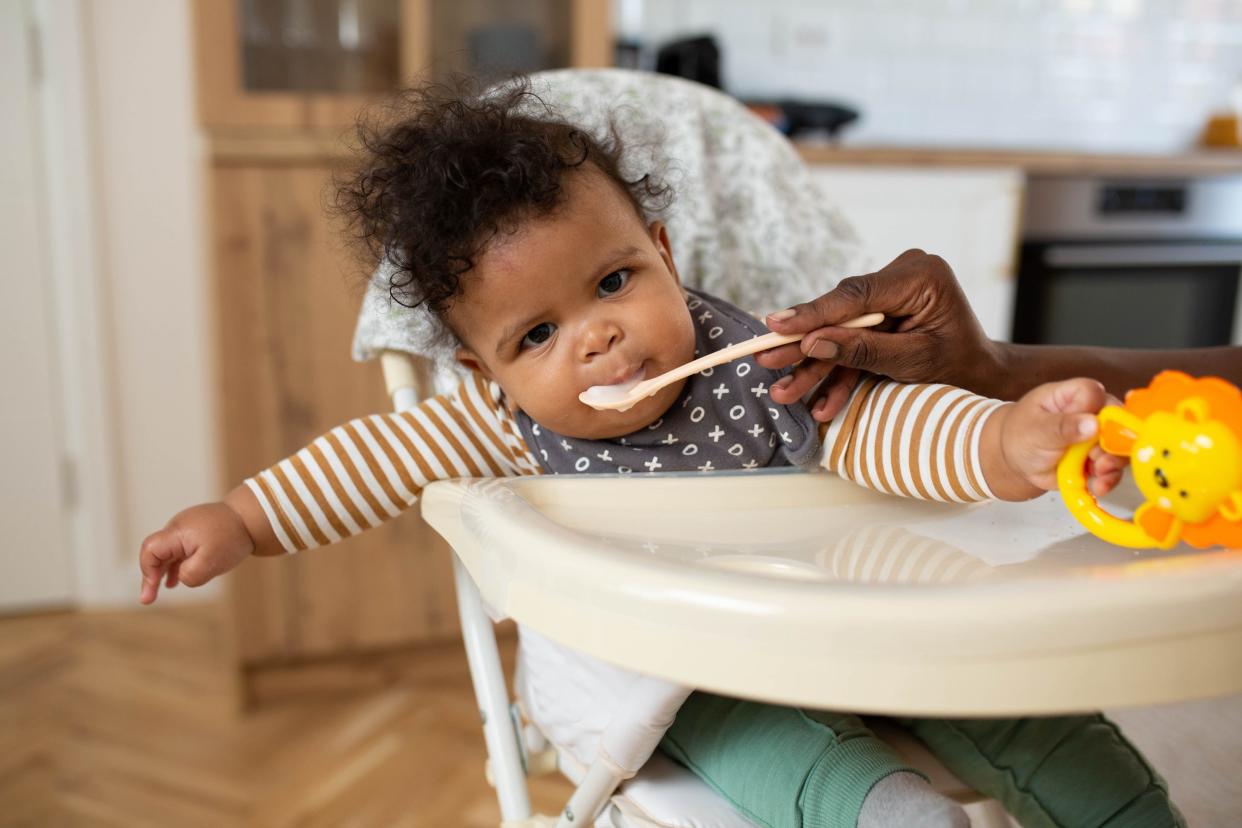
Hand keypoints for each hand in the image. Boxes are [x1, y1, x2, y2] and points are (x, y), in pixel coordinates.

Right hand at [138, 501, 255, 604]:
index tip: (152, 591)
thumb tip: (180, 578)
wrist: (253, 517)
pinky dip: (175, 565)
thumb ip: (190, 575)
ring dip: (162, 571)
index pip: (150, 550)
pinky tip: (175, 580)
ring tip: (160, 590)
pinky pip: (179, 549)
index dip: (147, 572)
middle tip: (148, 599)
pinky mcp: (196, 531)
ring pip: (167, 552)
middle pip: (155, 552)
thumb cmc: (232, 538)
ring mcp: (186, 528)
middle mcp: (177, 528)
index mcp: (177, 532)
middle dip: (150, 576)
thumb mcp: (211, 563)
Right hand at [757, 249, 1003, 420]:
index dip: (811, 314)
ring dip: (814, 366)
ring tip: (784, 392)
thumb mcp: (913, 362)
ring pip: (840, 331)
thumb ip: (863, 351)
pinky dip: (837, 371)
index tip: (775, 325)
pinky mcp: (882, 314)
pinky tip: (819, 401)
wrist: (984, 379)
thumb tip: (812, 344)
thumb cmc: (960, 368)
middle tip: (764, 358)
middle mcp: (902, 277)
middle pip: (840, 312)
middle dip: (804, 344)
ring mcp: (891, 294)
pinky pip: (851, 341)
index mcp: (919, 277)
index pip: (854, 295)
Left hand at [985, 377, 1127, 500]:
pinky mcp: (1099, 460)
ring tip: (1099, 476)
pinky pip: (1111, 470)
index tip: (1095, 429)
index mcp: (1073, 395)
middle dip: (1112, 444)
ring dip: (1112, 465)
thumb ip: (1063, 426)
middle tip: (1099, 461)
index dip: (1099, 412)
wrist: (1016, 461)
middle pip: (1117, 423)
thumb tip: (1093, 423)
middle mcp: (1092, 413)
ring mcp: (1098, 438)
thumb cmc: (1022, 435)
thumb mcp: (1036, 430)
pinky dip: (1106, 480)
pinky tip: (1097, 486)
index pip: (1096, 394)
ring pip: (1118, 449)